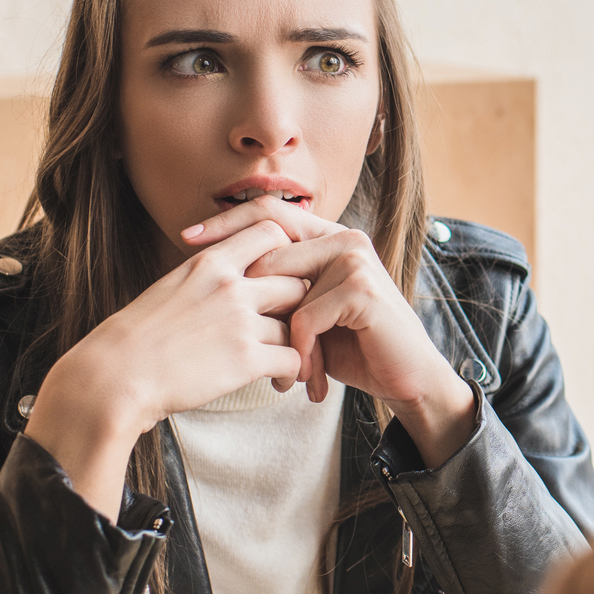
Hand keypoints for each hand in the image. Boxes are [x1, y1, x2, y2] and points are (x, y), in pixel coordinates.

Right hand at [26, 219, 307, 518]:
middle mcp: (230, 285)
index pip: (272, 232)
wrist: (114, 375)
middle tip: (297, 323)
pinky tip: (281, 381)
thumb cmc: (139, 337)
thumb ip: (209, 276)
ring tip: (290, 360)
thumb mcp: (173, 286)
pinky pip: (294, 358)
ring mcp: (240, 321)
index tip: (286, 276)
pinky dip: (295, 371)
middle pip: (296, 278)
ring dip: (300, 342)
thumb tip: (236, 273)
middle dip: (300, 302)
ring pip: (298, 321)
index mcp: (210, 261)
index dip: (288, 253)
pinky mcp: (246, 359)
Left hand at [181, 196, 477, 467]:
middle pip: (269, 244)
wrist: (407, 378)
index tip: (186, 239)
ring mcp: (355, 260)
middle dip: (239, 287)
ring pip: (283, 289)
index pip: (268, 213)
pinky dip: (302, 353)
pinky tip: (309, 381)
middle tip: (219, 326)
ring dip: (278, 339)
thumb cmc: (355, 347)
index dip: (226, 223)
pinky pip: (306, 317)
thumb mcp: (309, 312)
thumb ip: (279, 288)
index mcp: (328, 236)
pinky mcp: (362, 289)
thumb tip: (217, 274)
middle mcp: (343, 239)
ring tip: (285, 376)